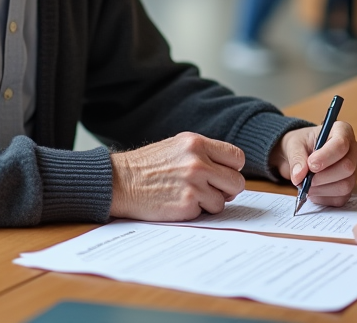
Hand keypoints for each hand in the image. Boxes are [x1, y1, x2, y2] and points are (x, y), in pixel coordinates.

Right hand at [110, 132, 245, 220]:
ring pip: (222, 200)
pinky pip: (205, 212)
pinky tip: (177, 202)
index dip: (232, 169)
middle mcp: (198, 162)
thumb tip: (229, 171)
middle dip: (226, 189)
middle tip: (210, 190)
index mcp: (196, 143)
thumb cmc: (147, 166)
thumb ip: (203, 154)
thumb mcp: (177, 147)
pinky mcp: (186, 204)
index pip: (236, 157)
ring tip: (188, 195)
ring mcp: (193, 184)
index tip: (222, 175)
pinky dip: (195, 211)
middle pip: (236, 182)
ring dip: (209, 202)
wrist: (119, 181)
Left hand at [270, 122, 356, 206]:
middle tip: (306, 179)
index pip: (341, 144)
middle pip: (347, 167)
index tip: (311, 164)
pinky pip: (342, 197)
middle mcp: (352, 150)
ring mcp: (353, 169)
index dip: (326, 157)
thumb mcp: (294, 145)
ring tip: (306, 186)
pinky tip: (313, 192)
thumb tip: (299, 176)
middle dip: (324, 176)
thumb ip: (296, 158)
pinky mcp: (349, 185)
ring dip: (322, 189)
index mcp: (342, 131)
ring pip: (346, 184)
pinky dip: (324, 198)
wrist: (301, 155)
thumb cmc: (301, 144)